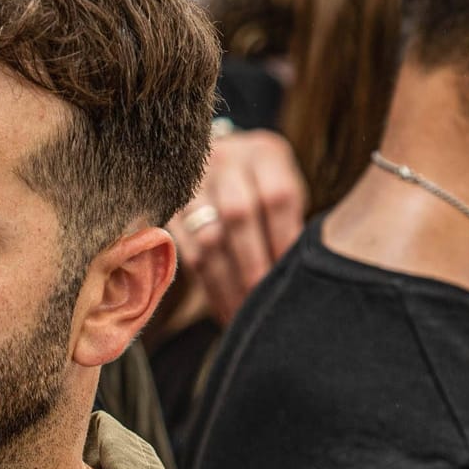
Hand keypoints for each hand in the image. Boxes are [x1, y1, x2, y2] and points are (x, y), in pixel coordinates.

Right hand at [169, 127, 307, 324]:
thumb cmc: (263, 188)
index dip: (282, 240)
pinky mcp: (170, 212)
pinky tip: (221, 309)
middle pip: (237, 215)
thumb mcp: (285, 189)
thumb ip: (291, 222)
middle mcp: (225, 161)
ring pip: (207, 238)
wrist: (219, 164)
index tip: (289, 277)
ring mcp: (192, 185)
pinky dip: (206, 286)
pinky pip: (186, 253)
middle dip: (252, 265)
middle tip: (262, 301)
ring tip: (240, 315)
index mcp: (264, 154)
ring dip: (225, 282)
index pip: (276, 197)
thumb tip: (298, 276)